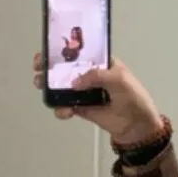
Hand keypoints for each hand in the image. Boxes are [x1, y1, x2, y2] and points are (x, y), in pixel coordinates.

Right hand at [33, 53, 163, 143]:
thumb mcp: (120, 79)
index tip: (49, 50)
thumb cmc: (135, 98)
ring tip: (43, 87)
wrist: (138, 126)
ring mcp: (86, 92)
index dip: (65, 49)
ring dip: (50, 87)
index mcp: (103, 63)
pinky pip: (66, 106)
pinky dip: (61, 108)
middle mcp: (92, 76)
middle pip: (66, 69)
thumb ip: (97, 76)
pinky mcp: (82, 108)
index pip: (81, 52)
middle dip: (50, 68)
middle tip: (39, 68)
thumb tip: (75, 82)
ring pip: (63, 87)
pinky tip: (64, 111)